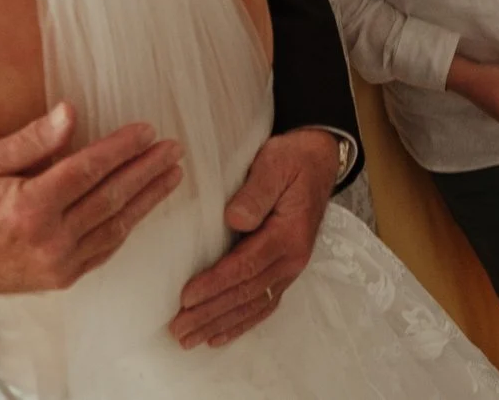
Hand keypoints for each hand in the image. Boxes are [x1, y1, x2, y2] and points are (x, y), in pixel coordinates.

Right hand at [0, 103, 185, 302]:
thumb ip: (32, 141)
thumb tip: (71, 113)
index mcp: (29, 207)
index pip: (88, 170)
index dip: (121, 149)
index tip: (146, 130)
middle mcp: (50, 240)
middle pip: (111, 198)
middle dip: (146, 170)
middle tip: (173, 149)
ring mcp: (59, 264)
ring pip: (115, 225)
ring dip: (147, 198)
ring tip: (172, 174)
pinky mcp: (63, 278)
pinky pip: (105, 248)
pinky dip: (127, 224)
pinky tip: (142, 205)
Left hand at [171, 128, 337, 346]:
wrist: (319, 160)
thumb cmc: (293, 159)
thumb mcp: (275, 163)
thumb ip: (256, 191)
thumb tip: (234, 220)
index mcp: (287, 235)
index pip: (245, 267)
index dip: (215, 285)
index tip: (186, 298)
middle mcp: (292, 259)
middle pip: (246, 294)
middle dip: (210, 314)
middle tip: (179, 329)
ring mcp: (290, 268)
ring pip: (253, 305)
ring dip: (221, 324)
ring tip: (191, 339)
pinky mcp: (285, 270)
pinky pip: (264, 304)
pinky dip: (242, 323)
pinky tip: (220, 335)